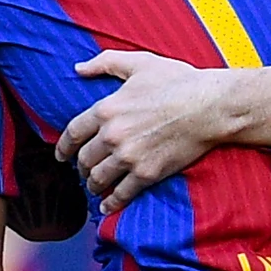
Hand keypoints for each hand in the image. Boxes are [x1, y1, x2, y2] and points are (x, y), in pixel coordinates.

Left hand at [55, 51, 233, 214]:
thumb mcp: (138, 63)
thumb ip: (104, 63)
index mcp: (106, 109)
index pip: (73, 133)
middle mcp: (112, 136)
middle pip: (84, 159)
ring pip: (99, 178)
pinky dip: (112, 203)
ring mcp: (129, 157)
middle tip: (82, 172)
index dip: (63, 148)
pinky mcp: (148, 173)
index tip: (61, 156)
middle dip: (80, 168)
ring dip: (93, 185)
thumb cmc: (177, 81)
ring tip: (94, 187)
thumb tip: (79, 68)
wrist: (209, 107)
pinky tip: (107, 208)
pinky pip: (123, 193)